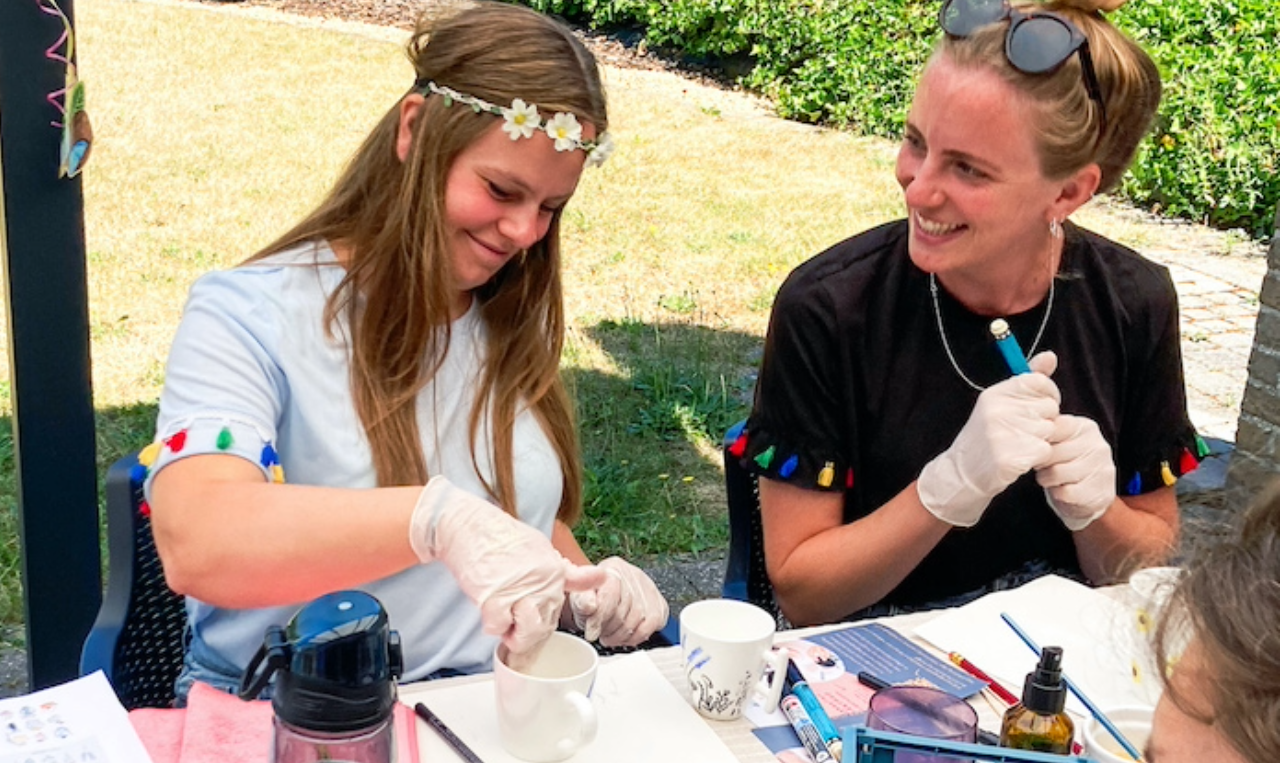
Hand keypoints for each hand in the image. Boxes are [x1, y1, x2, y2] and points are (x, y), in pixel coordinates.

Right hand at [409, 475, 607, 656]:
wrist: (468, 526)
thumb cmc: (500, 537)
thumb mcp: (542, 549)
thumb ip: (568, 572)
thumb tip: (600, 577)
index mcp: (555, 571)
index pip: (558, 610)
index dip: (544, 621)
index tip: (534, 622)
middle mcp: (543, 581)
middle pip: (545, 627)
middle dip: (527, 631)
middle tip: (511, 618)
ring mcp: (520, 590)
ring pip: (527, 633)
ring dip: (513, 633)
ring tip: (503, 619)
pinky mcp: (495, 597)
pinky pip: (498, 628)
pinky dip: (492, 624)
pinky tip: (487, 608)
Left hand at [568, 556, 669, 646]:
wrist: (605, 598)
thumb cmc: (593, 599)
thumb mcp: (580, 599)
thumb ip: (581, 601)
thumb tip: (589, 605)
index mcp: (612, 568)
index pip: (610, 592)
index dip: (600, 617)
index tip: (592, 632)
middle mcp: (632, 574)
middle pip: (624, 609)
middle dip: (609, 629)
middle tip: (601, 634)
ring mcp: (648, 588)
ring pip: (637, 618)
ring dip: (621, 635)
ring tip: (610, 636)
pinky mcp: (659, 603)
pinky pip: (651, 624)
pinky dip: (637, 636)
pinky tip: (626, 637)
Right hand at [918, 352, 1060, 526]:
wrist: (962, 472)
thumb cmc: (987, 435)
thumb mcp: (1001, 403)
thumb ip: (1028, 380)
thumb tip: (1051, 355)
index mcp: (995, 394)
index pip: (1039, 382)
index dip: (1049, 394)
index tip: (1041, 406)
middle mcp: (997, 411)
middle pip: (1049, 408)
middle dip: (1044, 420)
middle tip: (1024, 431)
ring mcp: (1003, 434)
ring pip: (1050, 430)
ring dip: (1042, 440)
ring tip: (1020, 444)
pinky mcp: (1010, 457)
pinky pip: (1046, 451)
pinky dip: (1039, 458)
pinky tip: (1021, 458)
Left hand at [1035, 414, 1115, 530]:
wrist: (1087, 495)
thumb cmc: (1065, 462)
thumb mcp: (1058, 441)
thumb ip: (1046, 432)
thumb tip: (1025, 428)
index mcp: (1085, 427)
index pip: (1052, 428)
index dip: (1038, 442)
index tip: (1037, 448)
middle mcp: (1097, 445)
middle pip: (1051, 452)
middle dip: (1040, 463)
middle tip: (1042, 467)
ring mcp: (1102, 469)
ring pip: (1056, 473)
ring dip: (1046, 479)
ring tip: (1051, 478)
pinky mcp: (1100, 492)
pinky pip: (1065, 492)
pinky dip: (1058, 494)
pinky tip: (1062, 490)